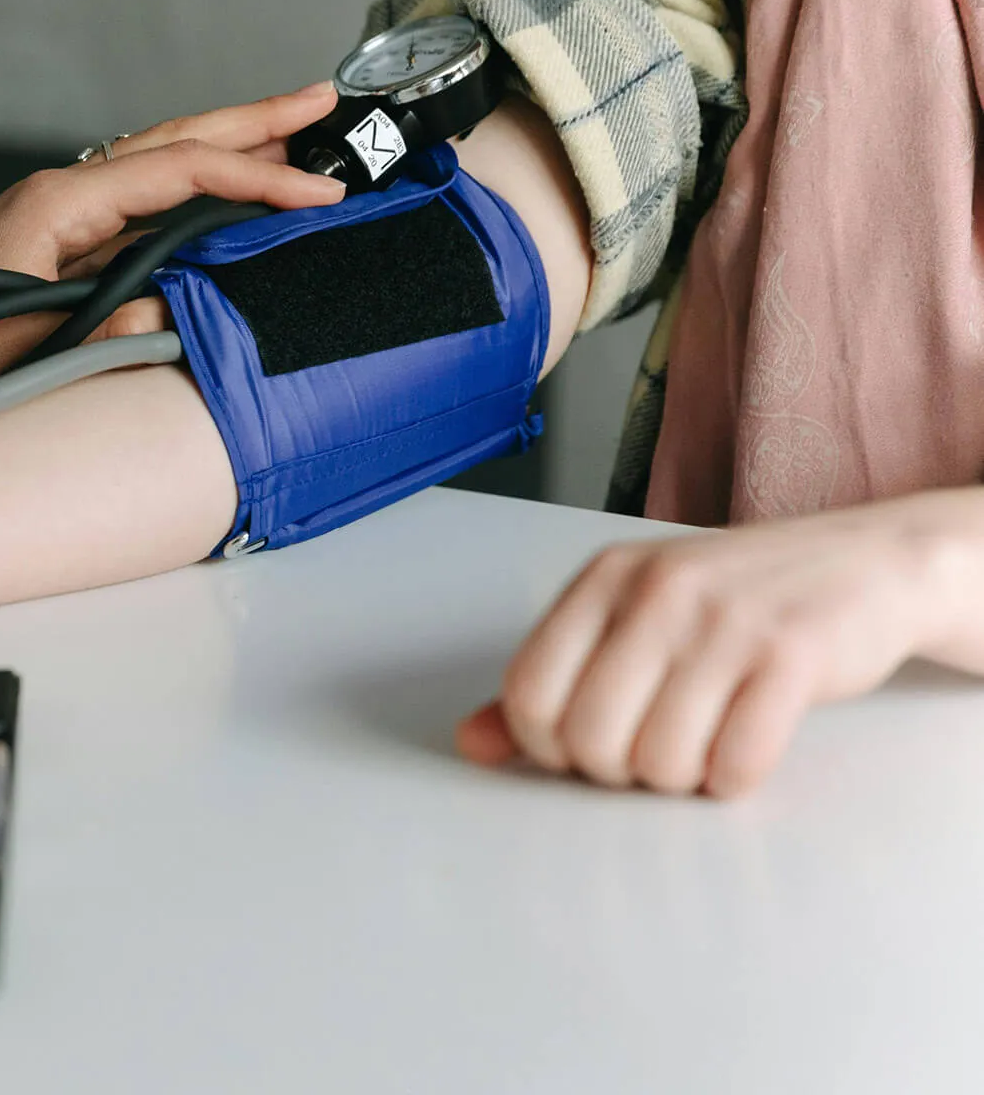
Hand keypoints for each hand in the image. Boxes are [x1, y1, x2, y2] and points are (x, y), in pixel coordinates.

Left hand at [0, 81, 345, 338]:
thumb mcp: (20, 349)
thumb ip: (104, 333)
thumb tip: (173, 316)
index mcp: (55, 204)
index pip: (182, 171)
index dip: (260, 178)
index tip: (322, 192)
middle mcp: (56, 200)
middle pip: (174, 143)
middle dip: (252, 122)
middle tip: (321, 101)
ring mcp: (52, 224)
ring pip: (157, 173)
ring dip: (224, 155)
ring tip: (288, 141)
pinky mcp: (49, 256)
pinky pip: (137, 215)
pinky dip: (189, 202)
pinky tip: (217, 210)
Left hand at [459, 490, 983, 797]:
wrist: (868, 563)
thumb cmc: (735, 603)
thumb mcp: (632, 618)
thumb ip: (552, 680)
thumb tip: (474, 745)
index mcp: (603, 579)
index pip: (527, 692)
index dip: (548, 746)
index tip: (584, 746)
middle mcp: (657, 593)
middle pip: (589, 739)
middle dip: (616, 771)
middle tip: (653, 749)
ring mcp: (725, 621)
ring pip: (659, 760)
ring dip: (680, 778)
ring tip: (702, 742)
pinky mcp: (793, 656)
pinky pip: (735, 763)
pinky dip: (734, 778)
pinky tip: (743, 748)